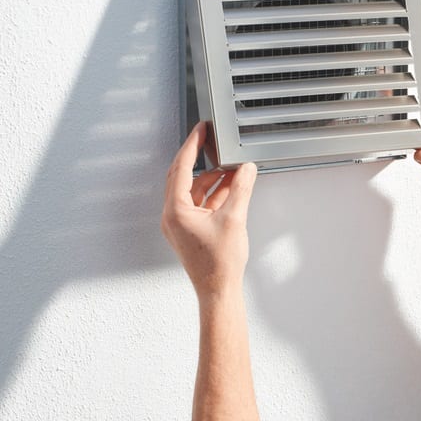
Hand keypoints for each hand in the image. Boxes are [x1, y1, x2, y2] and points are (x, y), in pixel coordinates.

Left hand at [161, 122, 257, 297]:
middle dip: (198, 157)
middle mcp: (173, 215)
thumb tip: (246, 169)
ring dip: (211, 177)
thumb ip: (241, 189)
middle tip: (208, 139)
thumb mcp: (234, 219)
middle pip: (183, 176)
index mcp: (176, 210)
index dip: (192, 145)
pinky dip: (213, 192)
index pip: (182, 168)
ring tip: (230, 166)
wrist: (218, 290)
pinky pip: (199, 203)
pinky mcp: (190, 229)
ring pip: (193, 190)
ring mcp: (180, 223)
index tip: (200, 130)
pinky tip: (230, 186)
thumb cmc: (219, 263)